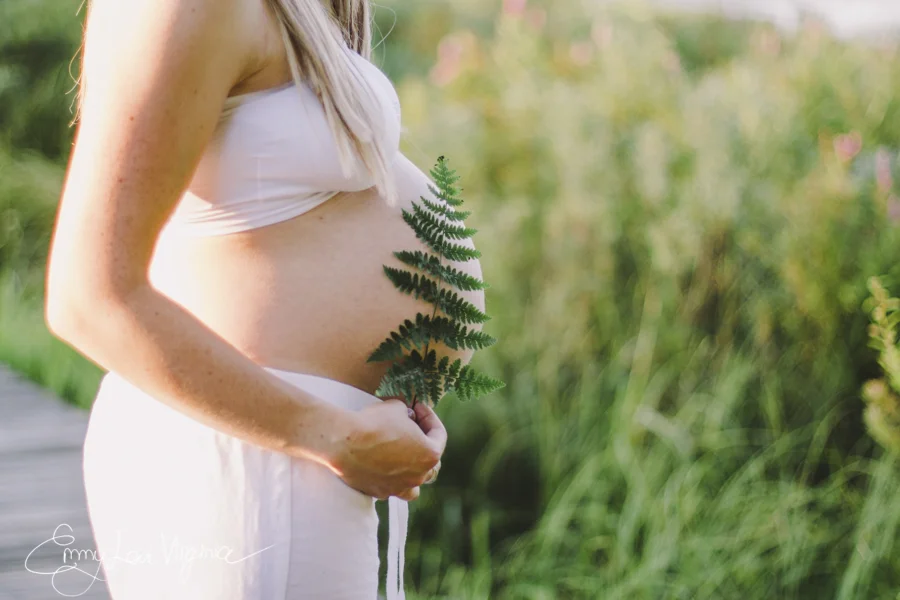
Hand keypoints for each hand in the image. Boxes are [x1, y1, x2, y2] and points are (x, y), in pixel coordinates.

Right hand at [327, 397, 446, 499]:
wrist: (344, 442)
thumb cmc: (373, 423)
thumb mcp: (396, 407)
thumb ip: (407, 412)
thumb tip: (406, 414)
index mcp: (429, 455)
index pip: (439, 434)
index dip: (428, 416)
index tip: (417, 407)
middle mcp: (418, 475)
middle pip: (431, 461)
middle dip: (424, 441)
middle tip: (412, 426)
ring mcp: (400, 487)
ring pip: (415, 482)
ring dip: (414, 469)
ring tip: (405, 456)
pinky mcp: (380, 492)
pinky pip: (393, 487)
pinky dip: (393, 478)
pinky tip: (385, 466)